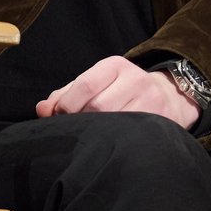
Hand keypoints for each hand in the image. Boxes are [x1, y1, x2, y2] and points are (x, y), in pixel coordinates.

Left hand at [35, 55, 199, 129]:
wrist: (168, 96)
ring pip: (114, 123)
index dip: (65, 106)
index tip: (58, 118)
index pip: (84, 85)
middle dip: (80, 122)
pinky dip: (113, 142)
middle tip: (75, 131)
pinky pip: (128, 136)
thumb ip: (66, 94)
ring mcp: (150, 101)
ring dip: (96, 134)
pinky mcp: (159, 121)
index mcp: (114, 65)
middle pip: (97, 107)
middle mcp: (135, 79)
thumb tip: (42, 110)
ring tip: (90, 138)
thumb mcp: (96, 83)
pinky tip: (107, 144)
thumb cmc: (120, 91)